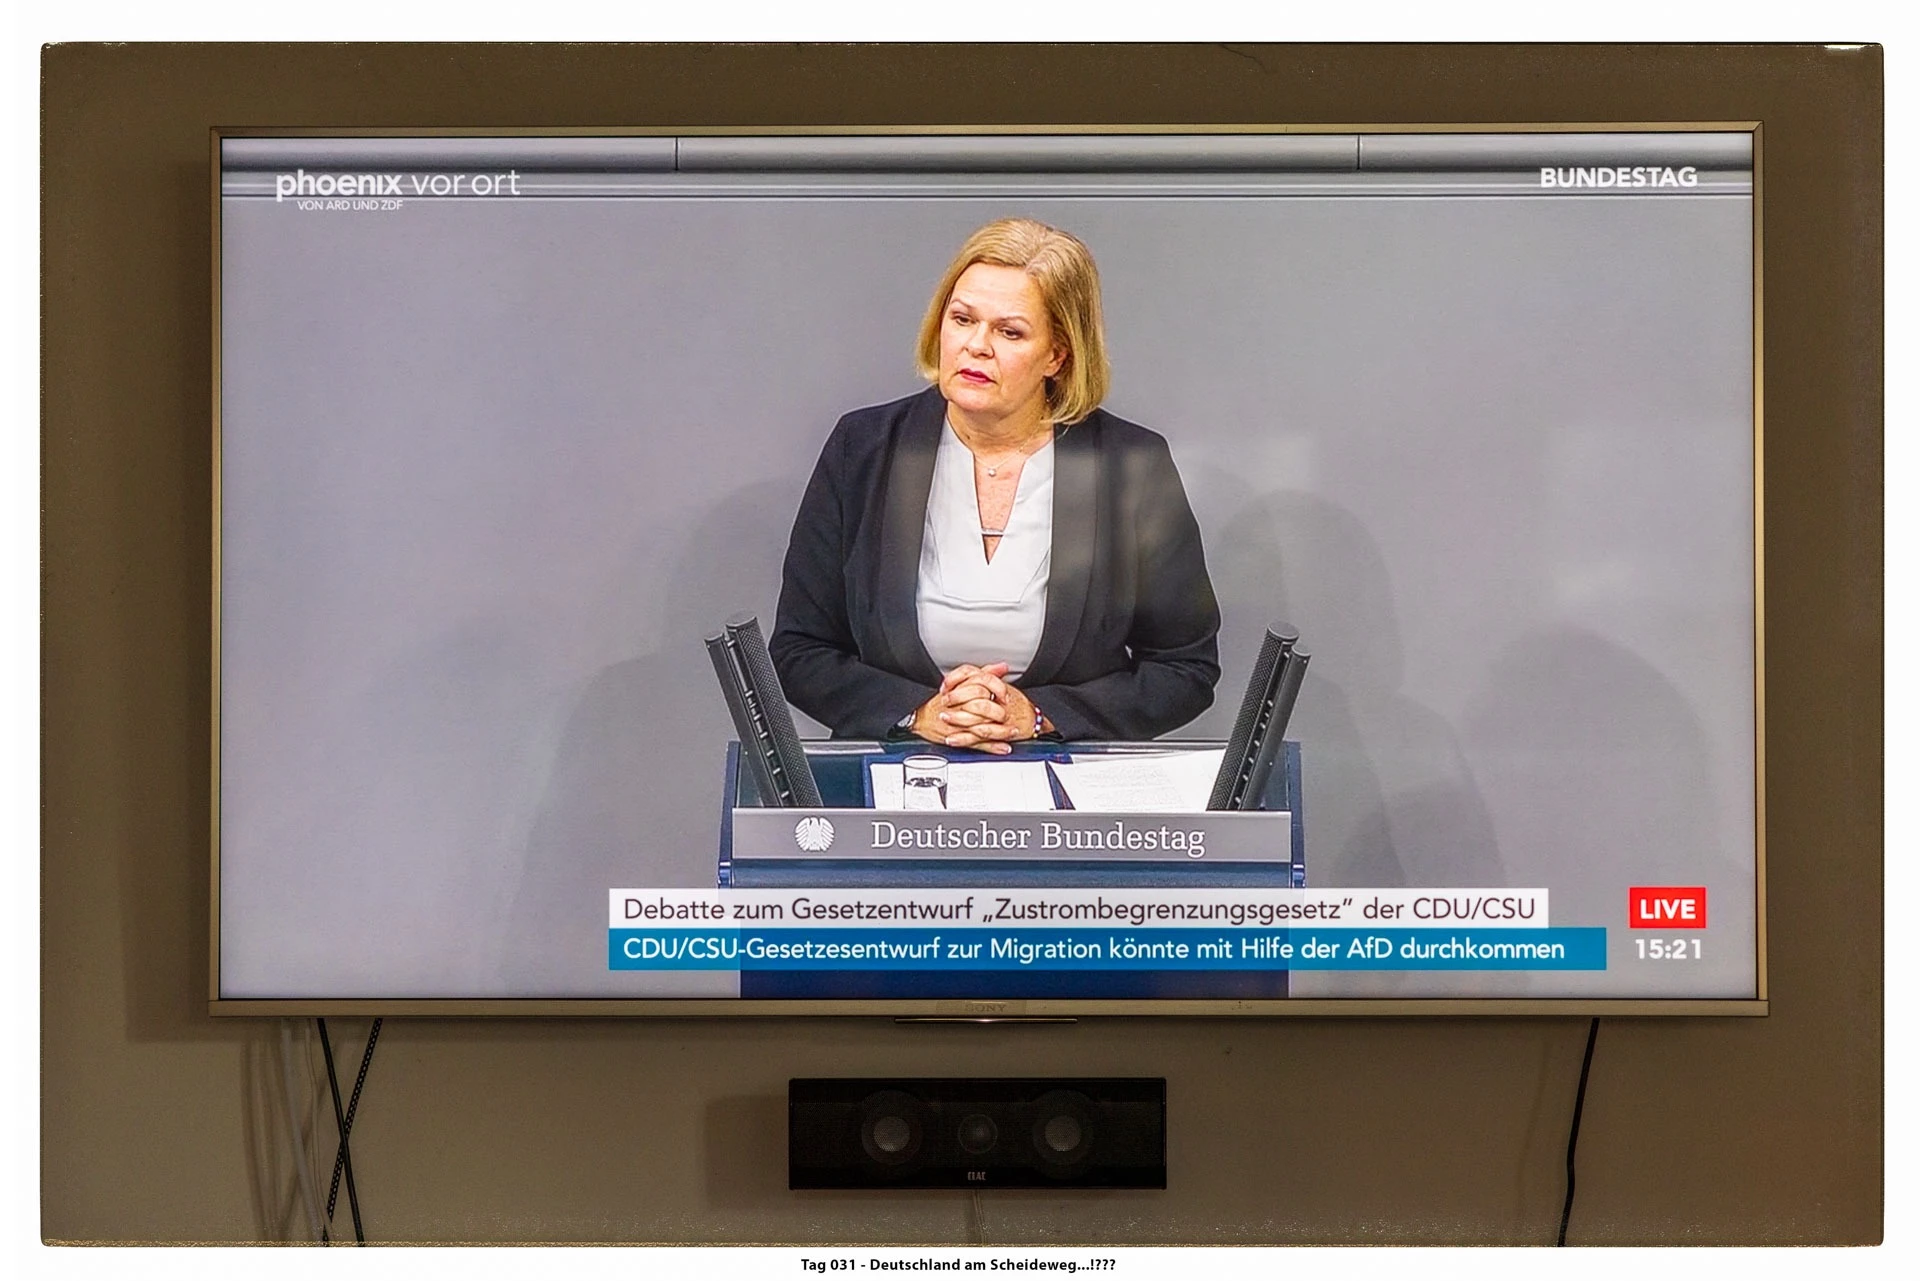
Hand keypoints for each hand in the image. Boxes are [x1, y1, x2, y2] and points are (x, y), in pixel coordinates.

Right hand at [914, 662, 1038, 755]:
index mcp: (962, 688)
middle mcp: (961, 705)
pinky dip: (993, 747)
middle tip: (1007, 713)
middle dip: (999, 711)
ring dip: (1001, 731)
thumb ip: (983, 673)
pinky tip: (1003, 747)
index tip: (1005, 695)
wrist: (920, 717)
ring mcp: (960, 723)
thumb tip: (1002, 667)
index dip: (998, 688)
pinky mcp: (959, 737)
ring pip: (984, 726)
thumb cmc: (940, 700)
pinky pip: (978, 743)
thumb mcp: (961, 682)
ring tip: (1012, 731)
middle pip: (984, 705)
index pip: (983, 683)